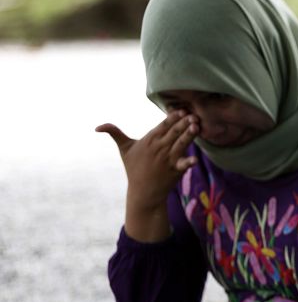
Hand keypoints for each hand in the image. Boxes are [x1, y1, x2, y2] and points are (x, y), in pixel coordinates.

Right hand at [96, 111, 197, 240]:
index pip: (162, 126)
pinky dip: (189, 162)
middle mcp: (159, 148)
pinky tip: (195, 159)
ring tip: (196, 126)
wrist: (142, 191)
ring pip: (180, 144)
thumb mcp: (124, 149)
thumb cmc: (134, 168)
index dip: (172, 118)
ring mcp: (167, 159)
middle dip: (183, 123)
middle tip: (193, 115)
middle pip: (173, 133)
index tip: (181, 110)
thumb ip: (114, 133)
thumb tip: (96, 127)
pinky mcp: (175, 171)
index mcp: (149, 140)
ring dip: (188, 136)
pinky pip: (183, 165)